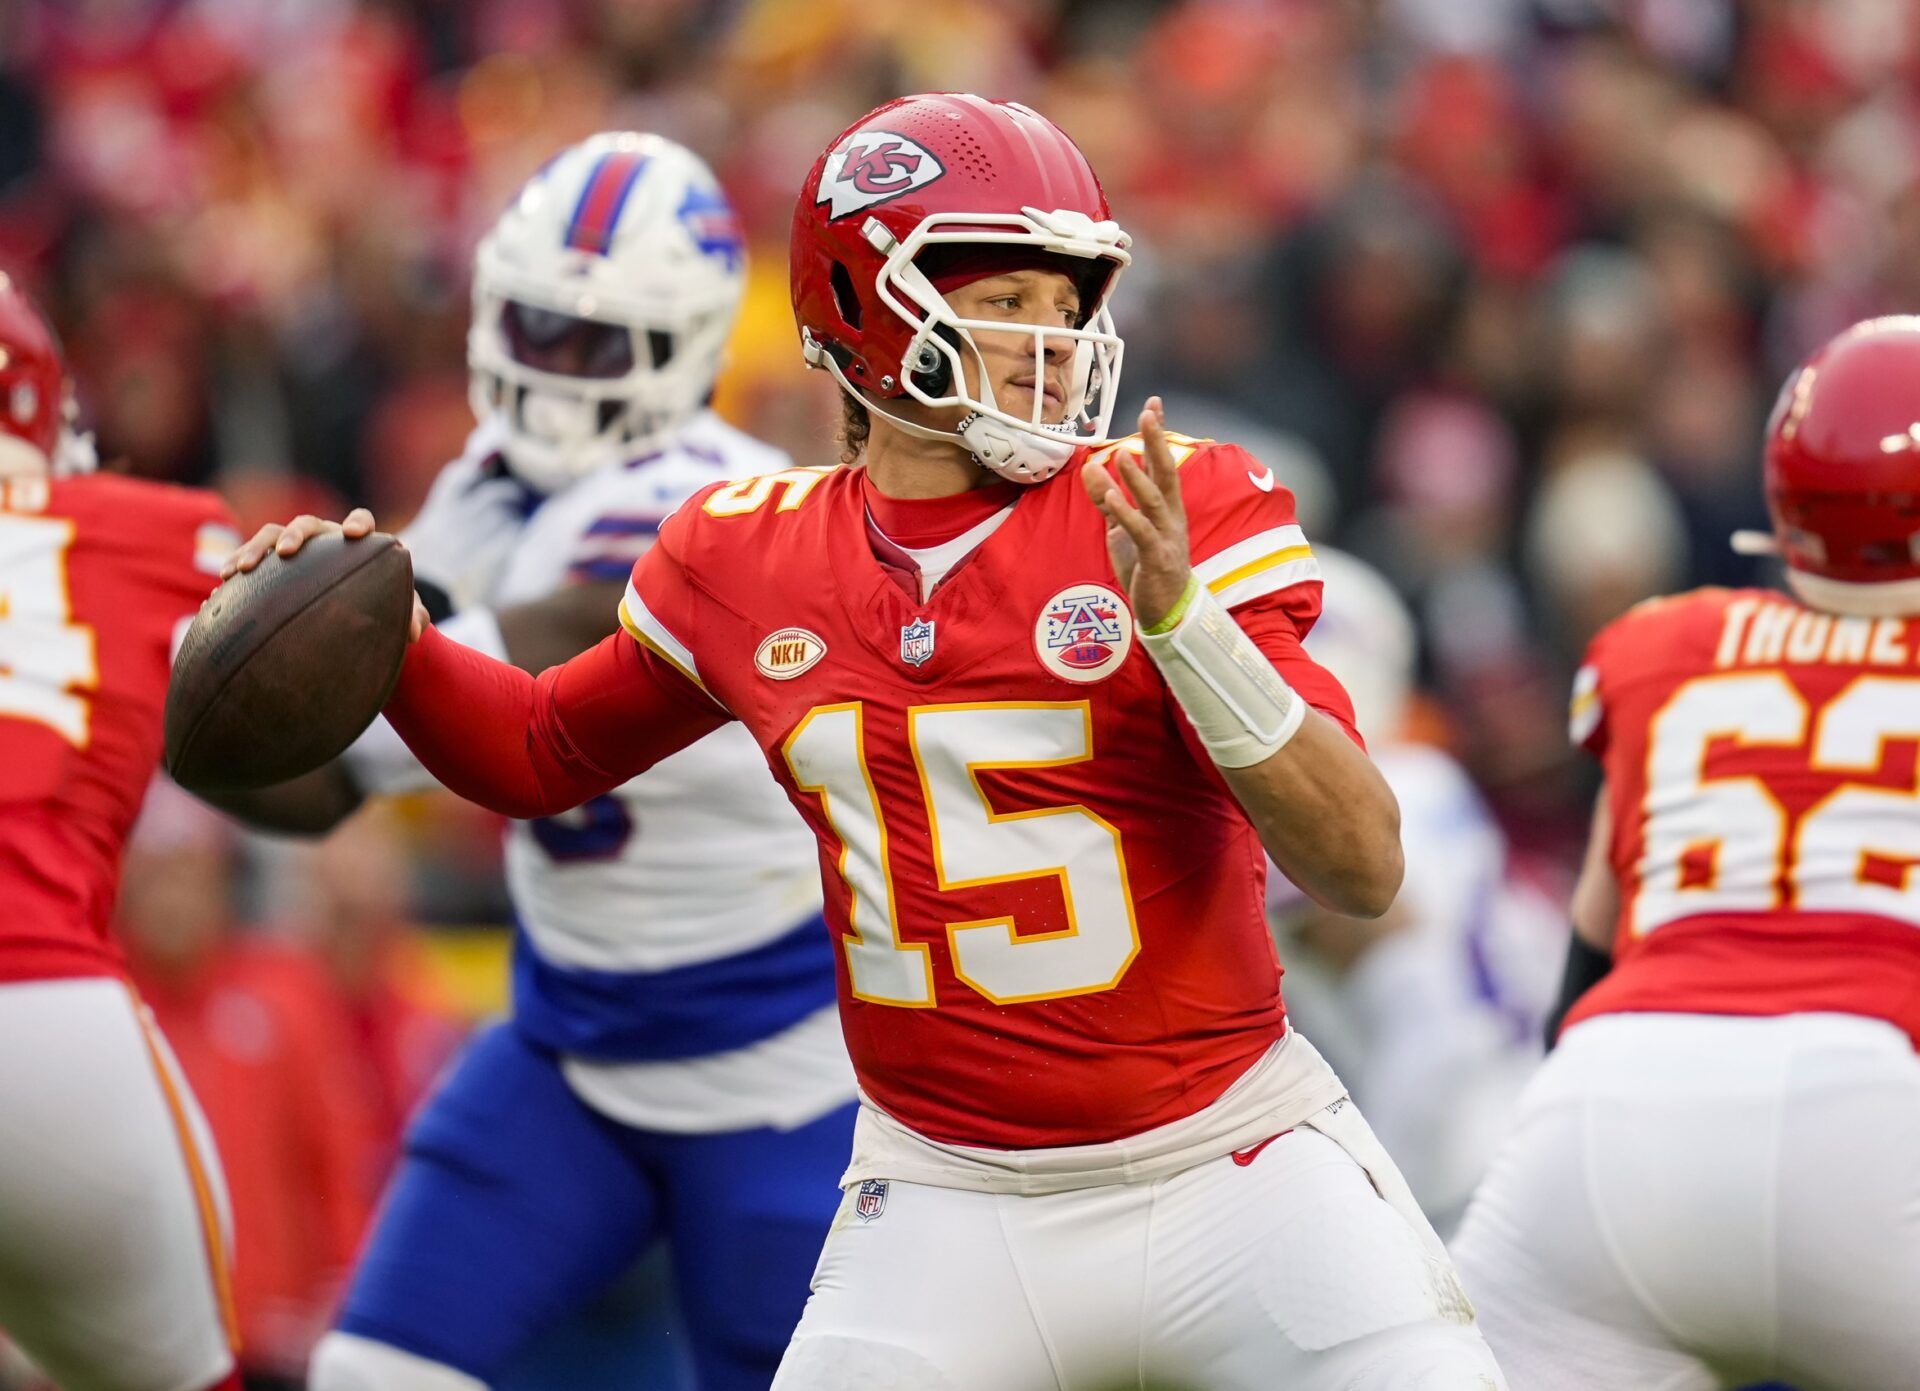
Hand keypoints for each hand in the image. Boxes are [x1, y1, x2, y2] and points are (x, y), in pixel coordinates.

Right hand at [219, 507, 428, 641]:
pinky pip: (249, 562)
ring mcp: (295, 550)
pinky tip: (219, 592)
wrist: (354, 610)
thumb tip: (417, 631)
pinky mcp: (271, 567)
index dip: (358, 522)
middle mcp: (324, 540)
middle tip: (285, 552)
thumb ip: (412, 615)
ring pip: (270, 536)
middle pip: (307, 524)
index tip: (354, 534)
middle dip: (294, 534)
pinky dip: (236, 570)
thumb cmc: (380, 606)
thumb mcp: (399, 612)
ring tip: (239, 571)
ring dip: (253, 549)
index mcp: (356, 544)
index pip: (360, 521)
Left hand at [1080, 396, 1192, 628]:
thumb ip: (1106, 500)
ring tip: (1121, 452)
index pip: (1162, 464)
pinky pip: (1141, 532)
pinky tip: (1111, 499)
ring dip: (1137, 477)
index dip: (1157, 435)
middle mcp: (1171, 517)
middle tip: (1148, 413)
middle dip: (1157, 443)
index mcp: (1166, 507)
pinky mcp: (1156, 559)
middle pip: (1166, 473)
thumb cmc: (1148, 567)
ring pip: (1154, 501)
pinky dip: (1125, 514)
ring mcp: (1166, 537)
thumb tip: (1089, 468)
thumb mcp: (1121, 530)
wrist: (1169, 611)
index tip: (1153, 404)